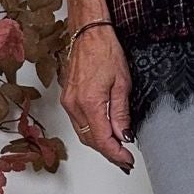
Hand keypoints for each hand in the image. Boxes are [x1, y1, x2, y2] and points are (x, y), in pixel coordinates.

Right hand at [61, 23, 134, 171]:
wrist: (88, 33)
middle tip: (124, 158)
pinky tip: (102, 132)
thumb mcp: (122, 83)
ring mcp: (68, 102)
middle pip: (91, 140)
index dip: (116, 154)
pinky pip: (78, 123)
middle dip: (108, 152)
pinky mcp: (66, 98)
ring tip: (116, 148)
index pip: (103, 140)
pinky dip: (91, 131)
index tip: (127, 160)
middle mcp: (74, 105)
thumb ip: (121, 113)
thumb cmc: (105, 51)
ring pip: (83, 134)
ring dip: (99, 143)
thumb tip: (123, 135)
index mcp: (90, 103)